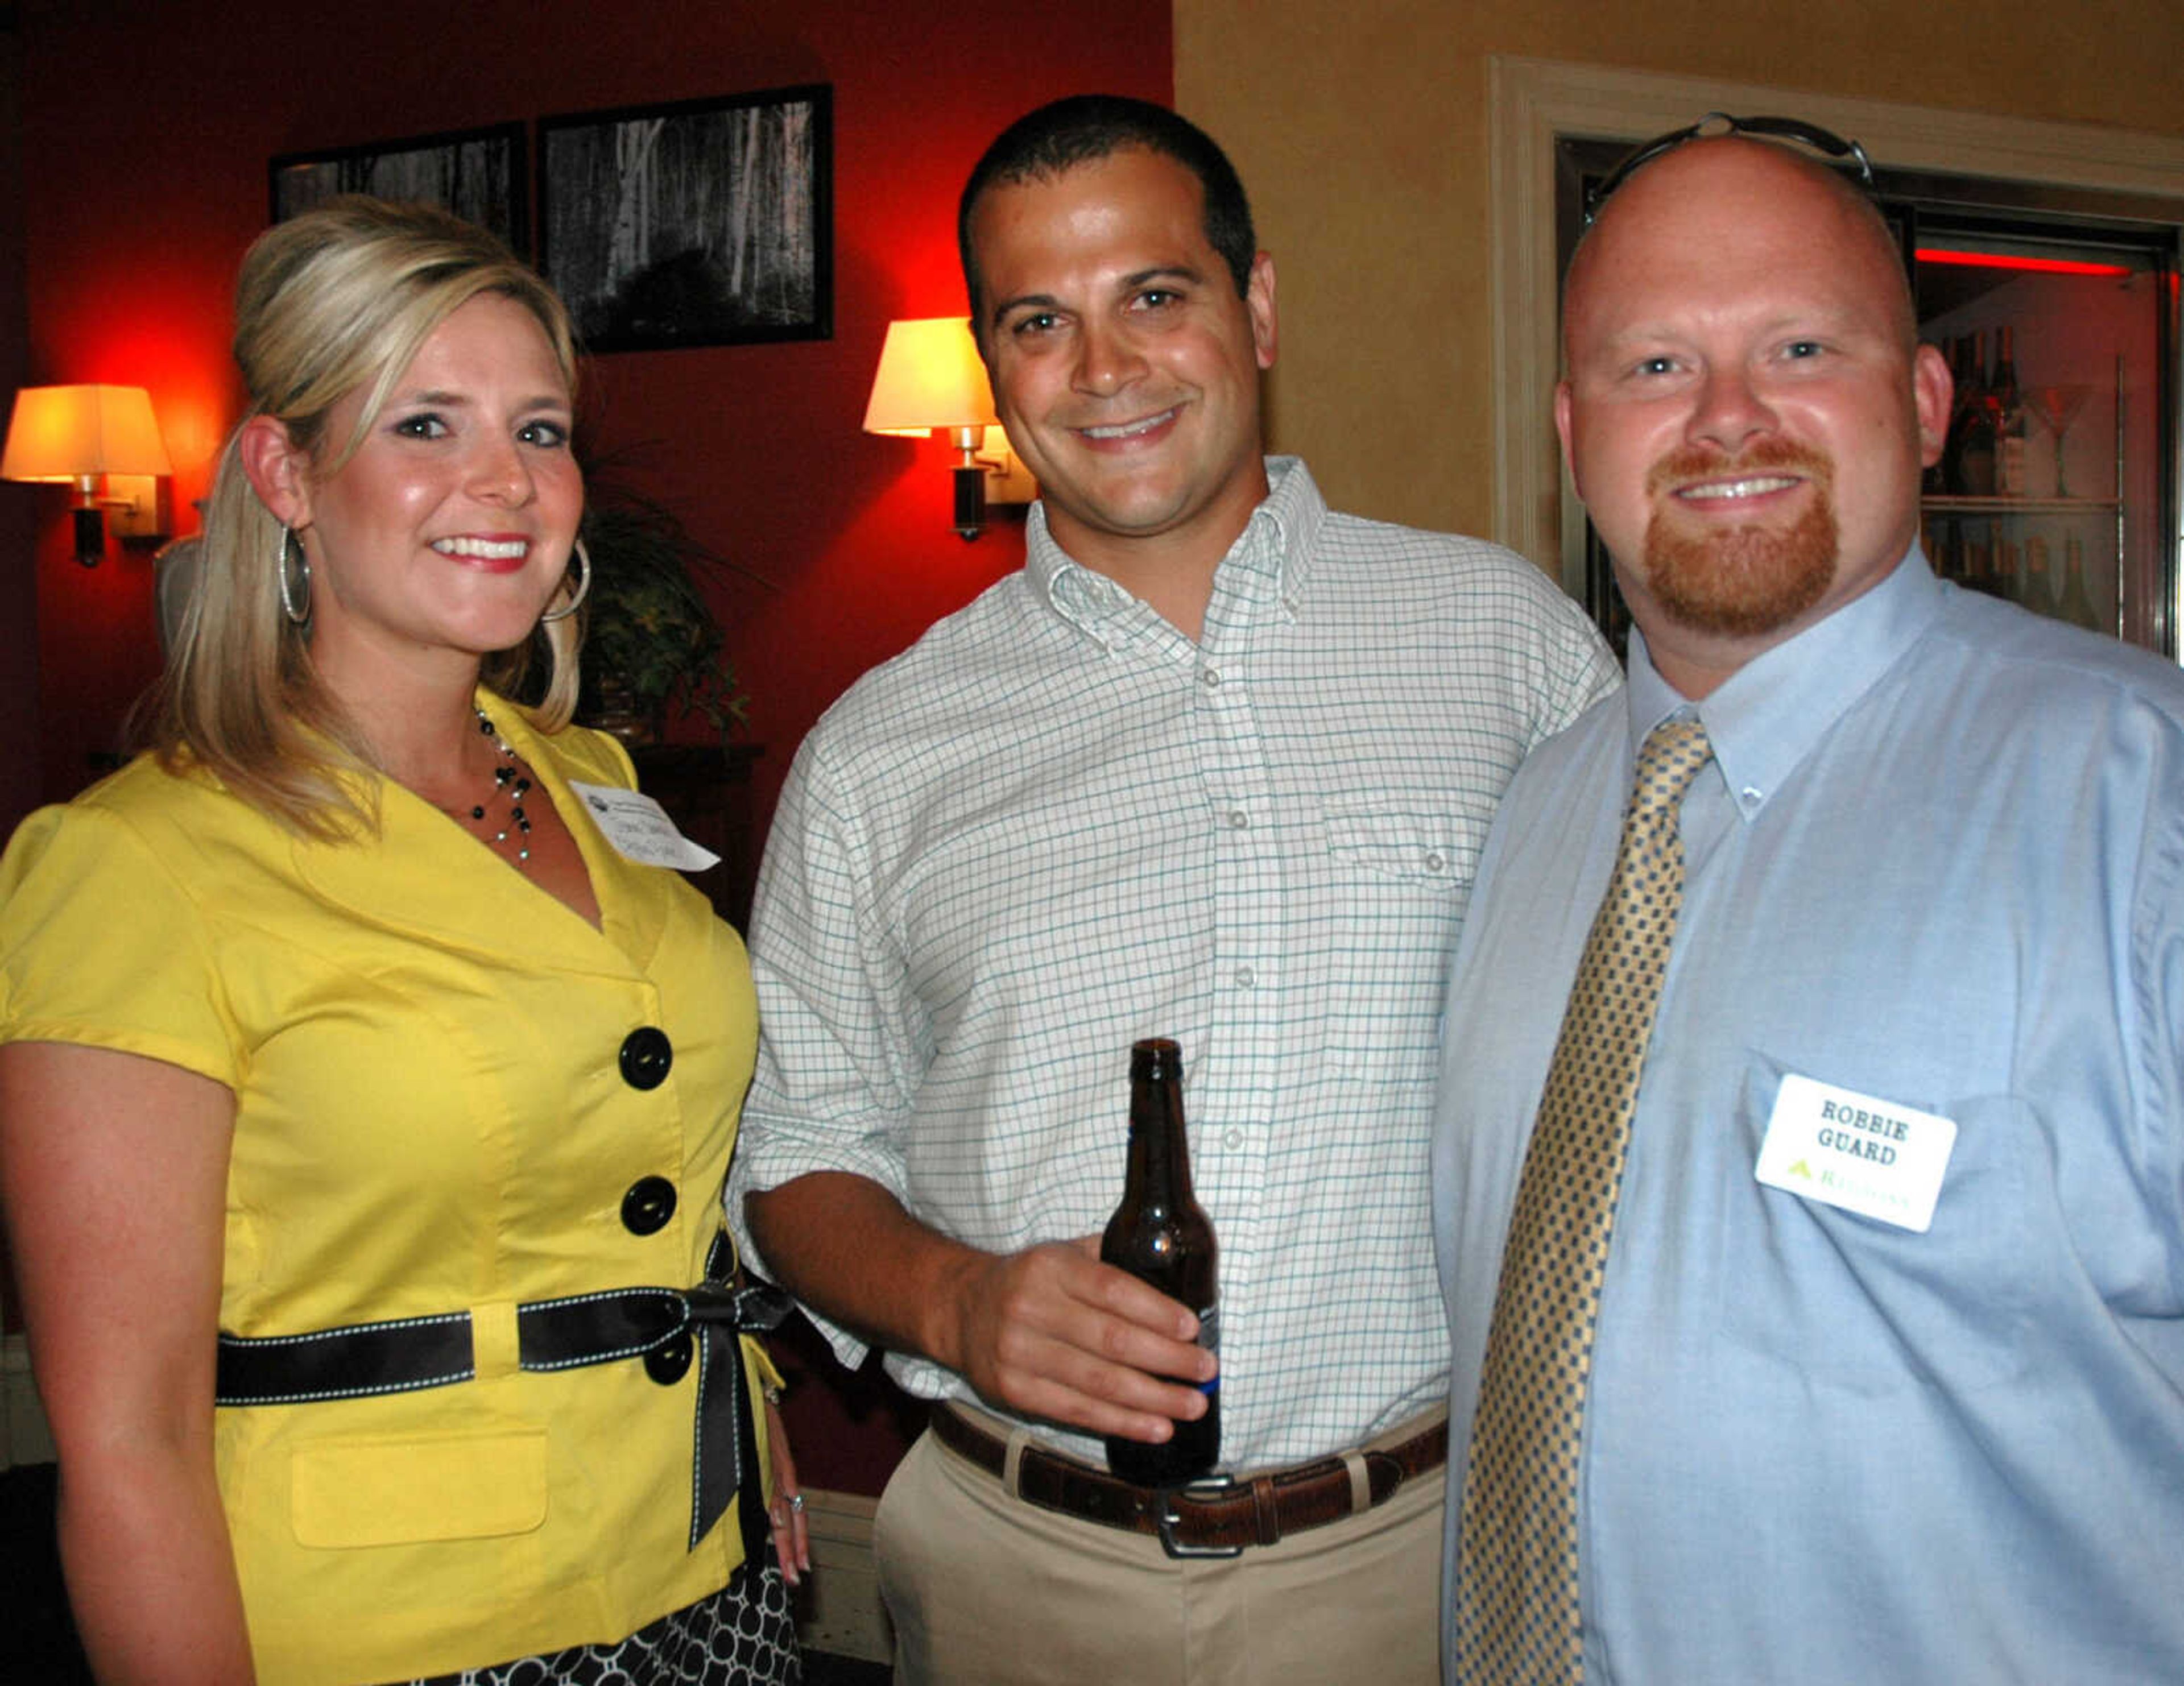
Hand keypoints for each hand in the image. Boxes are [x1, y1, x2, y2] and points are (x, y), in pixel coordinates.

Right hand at [762, 1389, 808, 1586]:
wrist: (751, 1386)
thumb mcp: (762, 1449)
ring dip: (786, 1543)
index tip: (801, 1568)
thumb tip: (756, 1499)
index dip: (798, 1542)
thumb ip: (761, 1473)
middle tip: (798, 1580)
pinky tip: (778, 1528)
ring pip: (781, 1513)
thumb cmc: (756, 1417)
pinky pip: (768, 1489)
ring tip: (791, 1571)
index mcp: (782, 1476)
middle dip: (793, 1552)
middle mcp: (781, 1476)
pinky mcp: (763, 1459)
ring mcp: (771, 1469)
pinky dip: (773, 1510)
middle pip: (790, 1521)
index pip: (793, 1516)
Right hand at [938, 1236, 1216, 1442]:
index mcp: (1052, 1267)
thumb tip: (1178, 1274)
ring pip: (1098, 1383)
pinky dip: (1121, 1423)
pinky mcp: (1014, 1391)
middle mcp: (1032, 1308)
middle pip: (1112, 1340)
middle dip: (1167, 1360)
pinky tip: (1156, 1427)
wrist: (961, 1308)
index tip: (1191, 1329)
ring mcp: (1019, 1353)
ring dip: (1153, 1399)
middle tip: (1206, 1371)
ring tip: (1192, 1406)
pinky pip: (1077, 1411)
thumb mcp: (1063, 1253)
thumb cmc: (1029, 1281)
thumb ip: (1111, 1260)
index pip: (1113, 1290)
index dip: (1156, 1313)